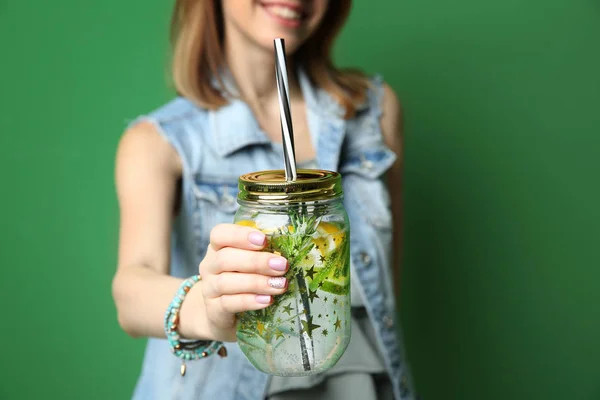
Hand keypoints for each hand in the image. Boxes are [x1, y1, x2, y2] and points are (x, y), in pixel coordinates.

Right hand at [198, 223, 288, 341]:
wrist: (221, 316)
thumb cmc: (241, 281)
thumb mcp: (249, 265)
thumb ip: (263, 254)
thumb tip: (293, 249)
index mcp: (218, 248)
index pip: (220, 234)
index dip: (240, 235)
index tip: (263, 240)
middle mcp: (209, 266)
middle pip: (225, 258)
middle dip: (257, 261)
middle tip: (282, 265)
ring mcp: (209, 289)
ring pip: (227, 282)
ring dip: (257, 282)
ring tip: (280, 285)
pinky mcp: (213, 310)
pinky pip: (228, 304)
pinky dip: (249, 301)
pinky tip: (267, 300)